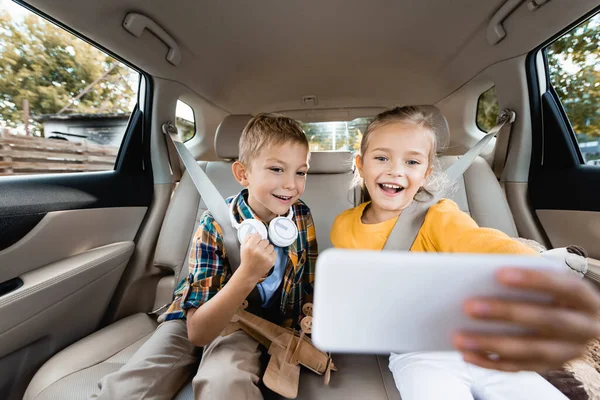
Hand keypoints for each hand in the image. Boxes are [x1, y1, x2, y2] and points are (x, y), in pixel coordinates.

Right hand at [238, 233, 276, 281]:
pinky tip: (266, 258)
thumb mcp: (243, 247)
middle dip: (262, 244)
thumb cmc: (246, 259)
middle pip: (265, 240)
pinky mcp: (271, 261)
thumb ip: (248, 237)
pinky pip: (275, 252)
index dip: (257, 239)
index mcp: (250, 246)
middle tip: (259, 250)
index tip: (256, 243)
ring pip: (271, 246)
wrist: (249, 273)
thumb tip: (257, 233)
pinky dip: (271, 254)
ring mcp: (265, 256)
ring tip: (262, 254)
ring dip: (267, 249)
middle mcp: (258, 250)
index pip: (258, 235)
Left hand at [454, 267, 599, 371]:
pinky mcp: (549, 367)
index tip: (498, 273)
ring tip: (459, 338)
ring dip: (492, 344)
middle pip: (547, 320)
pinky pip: (519, 367)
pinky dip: (490, 362)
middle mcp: (584, 327)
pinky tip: (467, 354)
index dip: (533, 280)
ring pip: (531, 350)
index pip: (564, 286)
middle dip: (506, 312)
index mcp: (584, 298)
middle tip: (468, 306)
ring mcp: (568, 351)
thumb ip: (521, 277)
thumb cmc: (547, 291)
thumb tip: (478, 277)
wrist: (571, 317)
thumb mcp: (544, 280)